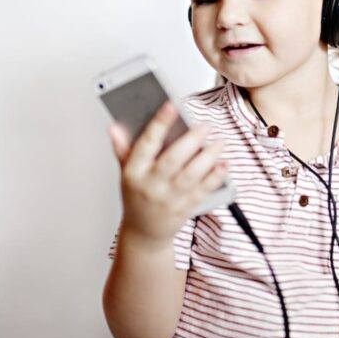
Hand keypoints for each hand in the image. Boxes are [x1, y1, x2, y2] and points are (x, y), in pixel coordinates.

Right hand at [108, 100, 228, 248]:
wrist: (143, 232)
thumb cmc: (137, 195)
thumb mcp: (126, 172)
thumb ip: (123, 148)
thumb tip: (115, 126)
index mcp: (133, 172)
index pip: (146, 144)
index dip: (159, 124)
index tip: (171, 105)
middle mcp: (150, 186)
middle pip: (172, 160)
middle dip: (191, 140)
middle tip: (205, 125)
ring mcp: (168, 199)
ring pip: (190, 176)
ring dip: (208, 157)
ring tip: (219, 142)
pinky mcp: (184, 209)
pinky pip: (202, 191)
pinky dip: (215, 177)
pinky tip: (224, 163)